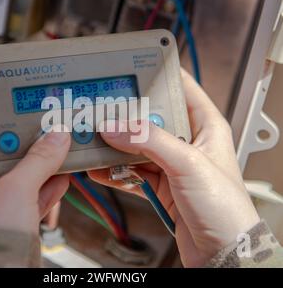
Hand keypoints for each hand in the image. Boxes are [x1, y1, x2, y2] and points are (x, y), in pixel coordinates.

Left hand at [0, 111, 70, 240]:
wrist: (3, 283)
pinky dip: (44, 185)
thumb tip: (55, 139)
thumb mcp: (14, 193)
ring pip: (12, 175)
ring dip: (33, 163)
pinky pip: (27, 195)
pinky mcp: (9, 220)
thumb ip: (37, 162)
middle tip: (28, 123)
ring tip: (50, 146)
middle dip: (11, 140)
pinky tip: (59, 176)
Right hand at [88, 69, 259, 266]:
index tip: (133, 67)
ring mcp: (172, 163)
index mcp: (206, 126)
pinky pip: (132, 170)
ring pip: (138, 145)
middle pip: (151, 118)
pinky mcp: (160, 184)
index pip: (182, 89)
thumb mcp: (188, 164)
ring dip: (117, 145)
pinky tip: (99, 168)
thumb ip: (150, 141)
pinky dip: (115, 170)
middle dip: (128, 115)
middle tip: (104, 108)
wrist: (221, 253)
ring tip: (96, 139)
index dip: (159, 76)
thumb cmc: (225, 209)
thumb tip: (117, 126)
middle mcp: (188, 142)